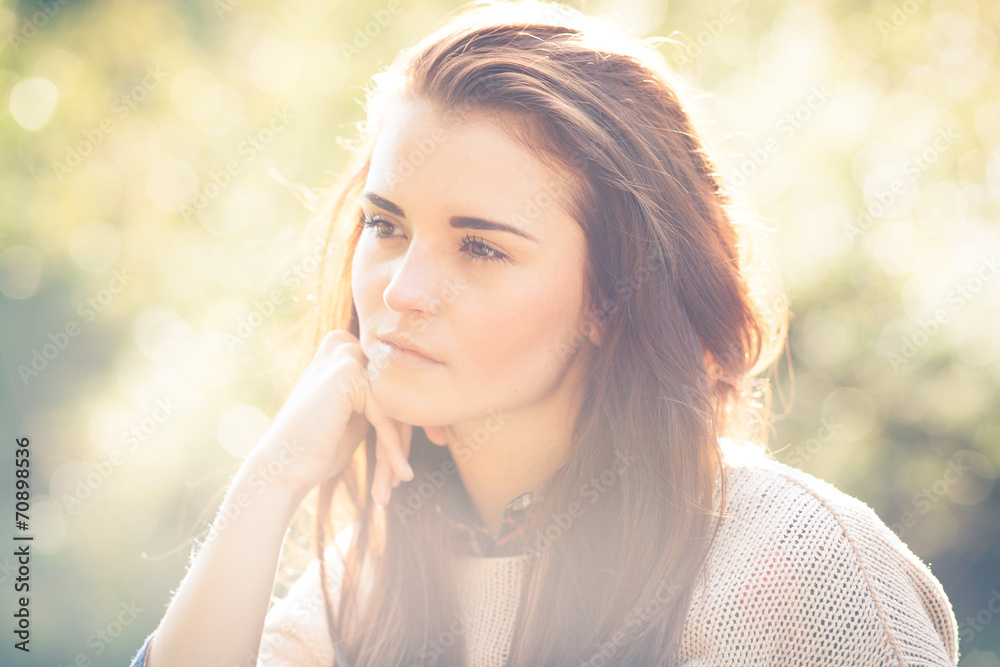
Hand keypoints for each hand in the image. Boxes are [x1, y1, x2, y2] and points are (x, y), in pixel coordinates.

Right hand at [246, 329, 414, 504]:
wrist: (282, 467)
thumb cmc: (318, 446)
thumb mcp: (357, 415)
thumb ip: (383, 398)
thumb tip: (424, 396)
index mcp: (344, 348)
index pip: (394, 384)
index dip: (412, 419)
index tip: (437, 442)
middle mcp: (343, 344)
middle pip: (396, 393)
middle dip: (407, 436)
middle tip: (411, 472)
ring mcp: (344, 355)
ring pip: (393, 405)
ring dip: (398, 449)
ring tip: (399, 482)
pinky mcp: (346, 374)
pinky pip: (385, 416)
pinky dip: (392, 449)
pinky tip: (401, 476)